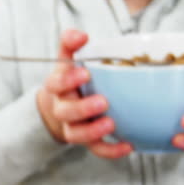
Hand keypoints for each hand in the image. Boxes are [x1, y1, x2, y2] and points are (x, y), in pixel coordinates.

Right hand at [37, 29, 132, 158]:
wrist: (63, 107)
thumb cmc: (71, 79)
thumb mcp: (68, 59)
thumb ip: (70, 43)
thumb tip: (80, 34)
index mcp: (58, 87)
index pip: (55, 84)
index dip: (67, 80)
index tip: (85, 72)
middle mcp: (63, 108)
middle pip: (65, 112)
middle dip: (82, 108)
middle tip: (103, 101)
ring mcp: (73, 127)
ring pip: (76, 134)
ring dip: (93, 131)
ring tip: (111, 123)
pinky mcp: (87, 141)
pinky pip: (96, 149)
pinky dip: (111, 150)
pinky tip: (128, 145)